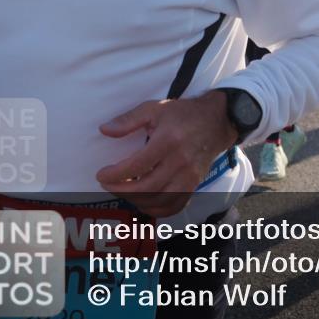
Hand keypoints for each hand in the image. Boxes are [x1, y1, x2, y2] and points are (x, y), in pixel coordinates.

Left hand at [96, 91, 234, 217]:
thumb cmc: (183, 113)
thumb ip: (128, 120)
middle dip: (122, 190)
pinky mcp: (195, 184)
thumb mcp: (154, 108)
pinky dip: (157, 210)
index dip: (115, 175)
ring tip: (125, 191)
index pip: (136, 166)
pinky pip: (175, 206)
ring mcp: (190, 175)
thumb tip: (104, 130)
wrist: (216, 120)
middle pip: (147, 188)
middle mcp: (180, 161)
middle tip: (108, 184)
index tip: (102, 175)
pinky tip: (144, 202)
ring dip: (137, 201)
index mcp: (168, 141)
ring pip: (160, 201)